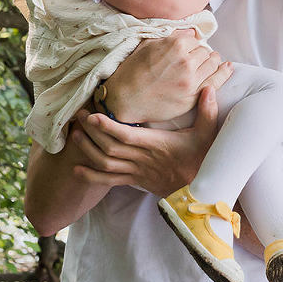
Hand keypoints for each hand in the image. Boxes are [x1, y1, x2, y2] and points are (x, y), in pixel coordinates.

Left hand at [71, 86, 222, 196]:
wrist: (200, 193)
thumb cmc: (202, 160)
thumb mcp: (208, 136)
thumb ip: (208, 112)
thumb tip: (208, 89)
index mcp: (155, 145)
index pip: (126, 135)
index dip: (107, 126)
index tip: (92, 114)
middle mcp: (142, 158)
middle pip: (109, 146)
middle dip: (90, 131)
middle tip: (76, 115)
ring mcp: (136, 171)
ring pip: (105, 163)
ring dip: (87, 150)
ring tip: (74, 135)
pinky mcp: (134, 180)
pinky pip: (109, 180)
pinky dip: (92, 176)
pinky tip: (76, 169)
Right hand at [105, 30, 232, 123]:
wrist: (124, 99)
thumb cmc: (132, 70)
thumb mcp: (148, 44)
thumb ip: (172, 36)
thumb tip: (191, 33)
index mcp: (175, 44)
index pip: (195, 40)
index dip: (192, 45)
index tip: (189, 50)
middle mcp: (186, 60)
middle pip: (206, 52)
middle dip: (202, 54)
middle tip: (197, 59)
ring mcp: (190, 80)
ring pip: (213, 64)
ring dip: (212, 62)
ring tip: (210, 63)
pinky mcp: (192, 97)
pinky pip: (215, 82)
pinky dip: (224, 73)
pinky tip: (227, 68)